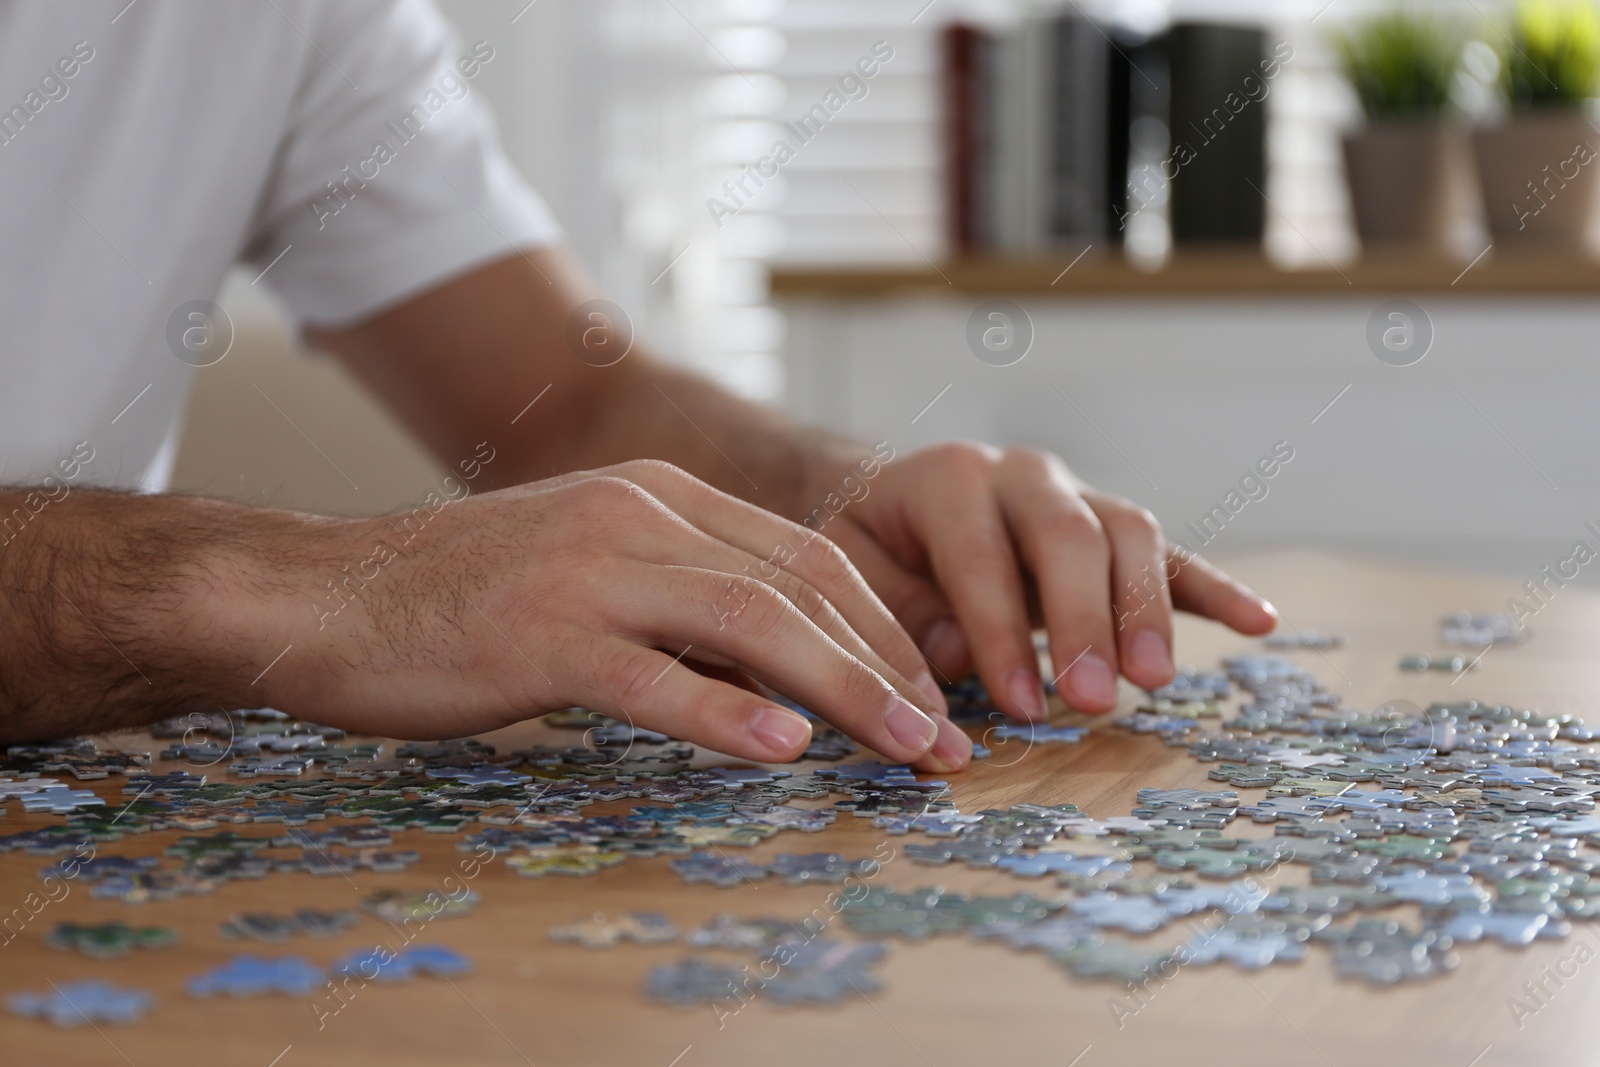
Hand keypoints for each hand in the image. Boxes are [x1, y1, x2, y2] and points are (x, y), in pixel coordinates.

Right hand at [246, 460, 970, 770]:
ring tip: (905, 748)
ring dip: (842, 689)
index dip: (881, 627)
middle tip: (943, 739)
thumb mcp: (594, 571)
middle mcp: (638, 517)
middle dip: (886, 665)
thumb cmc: (466, 596)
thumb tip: (782, 673)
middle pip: (797, 585)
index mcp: (661, 498)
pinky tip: (781, 745)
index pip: (805, 555)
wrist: (328, 595)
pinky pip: (652, 674)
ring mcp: (590, 570)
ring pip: (750, 620)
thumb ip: (683, 604)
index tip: (929, 693)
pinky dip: (724, 711)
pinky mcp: (541, 634)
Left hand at [801, 442, 1276, 719]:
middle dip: (1083, 622)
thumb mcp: (851, 572)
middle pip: (1070, 537)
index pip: (984, 555)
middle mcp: (1023, 476)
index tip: (1018, 704)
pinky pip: (1173, 556)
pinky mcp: (1112, 533)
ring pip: (1129, 537)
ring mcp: (1078, 498)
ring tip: (1153, 681)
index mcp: (950, 480)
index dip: (1001, 631)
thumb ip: (896, 611)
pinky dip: (1214, 589)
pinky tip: (1259, 622)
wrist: (885, 501)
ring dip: (1145, 611)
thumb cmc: (867, 548)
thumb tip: (956, 658)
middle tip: (1090, 698)